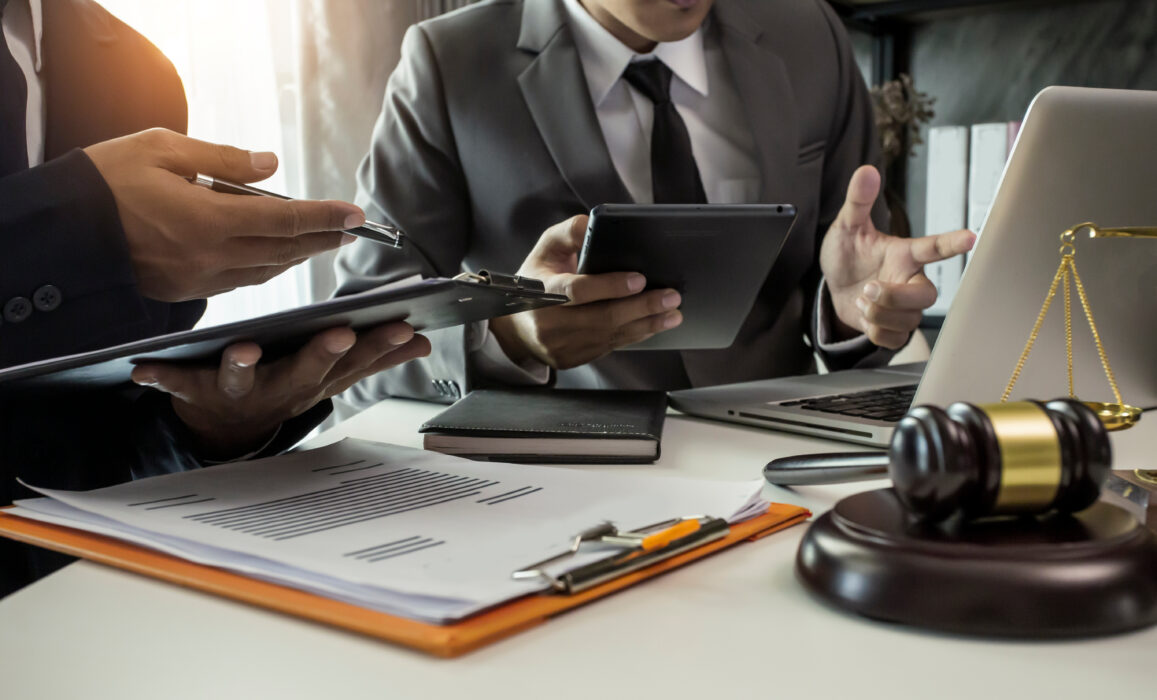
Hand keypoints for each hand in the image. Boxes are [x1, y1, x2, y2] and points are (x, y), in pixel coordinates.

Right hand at [85, 128, 366, 302]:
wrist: (60, 232)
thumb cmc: (106, 181)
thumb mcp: (163, 149)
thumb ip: (222, 160)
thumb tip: (269, 165)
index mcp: (210, 221)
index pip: (284, 219)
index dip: (324, 218)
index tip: (355, 215)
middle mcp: (211, 257)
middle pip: (283, 250)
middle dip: (320, 239)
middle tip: (350, 230)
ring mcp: (199, 279)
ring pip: (264, 270)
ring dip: (297, 256)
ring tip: (321, 241)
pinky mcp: (185, 290)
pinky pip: (240, 280)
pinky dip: (266, 267)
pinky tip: (276, 256)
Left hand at [130, 323, 430, 459]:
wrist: (232, 432)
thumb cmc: (286, 387)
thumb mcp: (334, 377)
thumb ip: (377, 358)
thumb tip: (422, 340)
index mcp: (317, 381)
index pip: (356, 362)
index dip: (381, 347)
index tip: (404, 327)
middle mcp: (282, 390)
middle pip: (306, 373)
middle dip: (325, 353)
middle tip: (342, 333)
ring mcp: (242, 394)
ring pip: (245, 381)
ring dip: (243, 367)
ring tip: (243, 349)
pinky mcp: (200, 394)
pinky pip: (180, 385)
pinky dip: (162, 378)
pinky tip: (143, 368)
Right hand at [488, 215, 682, 369]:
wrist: (516, 325)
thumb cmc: (536, 279)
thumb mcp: (545, 248)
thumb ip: (569, 232)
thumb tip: (594, 224)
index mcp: (539, 291)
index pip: (577, 292)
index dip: (610, 286)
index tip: (640, 278)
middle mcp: (549, 323)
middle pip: (602, 318)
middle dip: (642, 307)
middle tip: (671, 296)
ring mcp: (560, 346)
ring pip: (610, 336)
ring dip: (647, 324)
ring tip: (673, 312)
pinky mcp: (571, 359)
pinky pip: (610, 347)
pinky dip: (635, 335)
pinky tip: (654, 324)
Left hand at [820, 165, 975, 348]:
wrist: (834, 287)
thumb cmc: (848, 255)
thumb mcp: (847, 227)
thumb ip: (858, 201)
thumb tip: (866, 171)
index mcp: (905, 254)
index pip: (934, 248)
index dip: (952, 243)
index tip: (971, 237)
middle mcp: (911, 280)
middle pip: (928, 296)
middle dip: (896, 297)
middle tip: (868, 288)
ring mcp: (906, 307)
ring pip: (909, 320)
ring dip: (879, 314)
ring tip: (861, 299)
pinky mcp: (896, 329)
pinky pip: (895, 339)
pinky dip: (876, 332)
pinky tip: (865, 318)